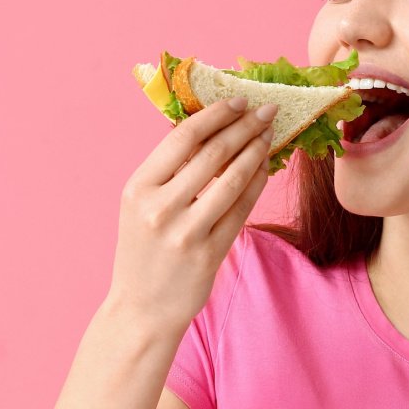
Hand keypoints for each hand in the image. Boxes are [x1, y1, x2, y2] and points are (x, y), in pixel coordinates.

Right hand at [105, 96, 275, 333]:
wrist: (142, 308)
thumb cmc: (144, 250)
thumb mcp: (140, 205)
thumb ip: (168, 171)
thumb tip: (210, 126)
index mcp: (138, 188)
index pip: (182, 138)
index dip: (215, 115)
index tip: (238, 100)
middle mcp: (160, 208)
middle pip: (212, 153)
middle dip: (244, 126)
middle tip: (266, 109)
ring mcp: (186, 232)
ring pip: (232, 179)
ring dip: (256, 150)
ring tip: (270, 133)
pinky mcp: (210, 253)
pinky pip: (242, 209)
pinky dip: (257, 182)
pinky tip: (266, 166)